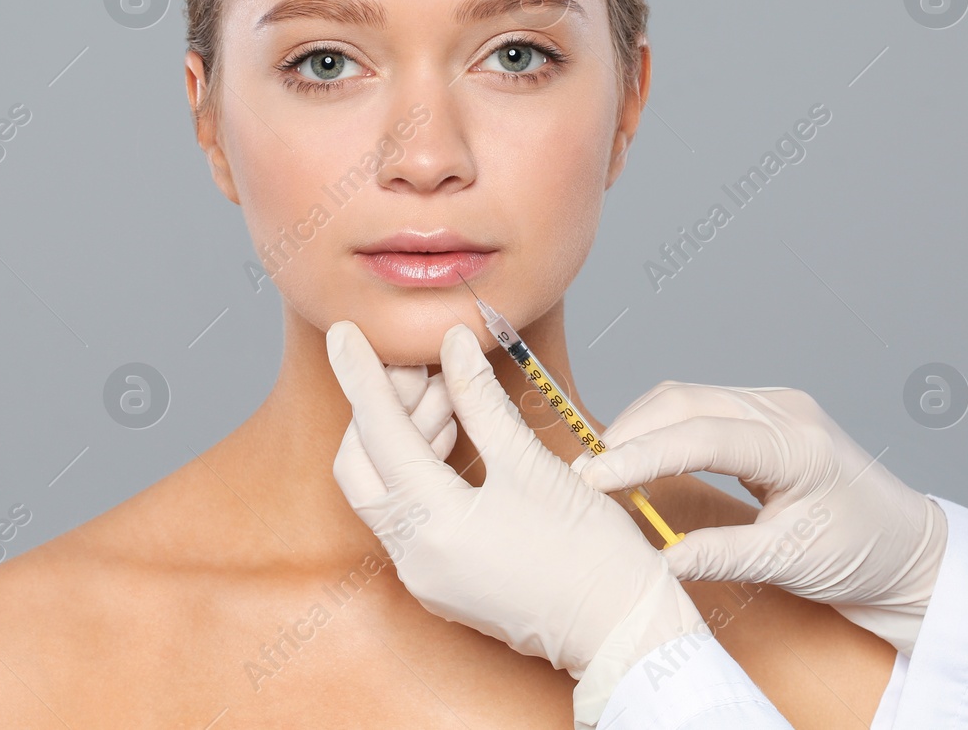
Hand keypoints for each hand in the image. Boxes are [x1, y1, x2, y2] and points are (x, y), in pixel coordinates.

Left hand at [328, 320, 705, 688]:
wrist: (624, 634)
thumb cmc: (592, 557)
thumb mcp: (532, 466)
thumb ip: (481, 400)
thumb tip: (455, 345)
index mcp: (433, 528)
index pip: (379, 434)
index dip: (359, 376)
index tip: (342, 334)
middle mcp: (414, 558)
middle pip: (363, 466)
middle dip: (384, 409)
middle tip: (421, 366)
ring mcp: (425, 576)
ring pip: (384, 489)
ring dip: (406, 437)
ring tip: (451, 394)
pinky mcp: (442, 582)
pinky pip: (407, 515)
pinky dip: (418, 471)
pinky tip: (452, 436)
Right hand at [573, 381, 947, 655]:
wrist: (912, 551)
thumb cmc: (863, 555)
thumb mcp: (791, 563)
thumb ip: (719, 555)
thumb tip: (654, 559)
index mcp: (796, 444)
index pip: (699, 436)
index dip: (639, 456)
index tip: (593, 479)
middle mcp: (784, 410)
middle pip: (684, 402)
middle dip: (628, 434)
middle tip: (586, 476)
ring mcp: (776, 405)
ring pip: (686, 397)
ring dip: (641, 427)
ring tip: (606, 469)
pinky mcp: (766, 413)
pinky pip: (699, 405)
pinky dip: (661, 427)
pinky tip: (641, 454)